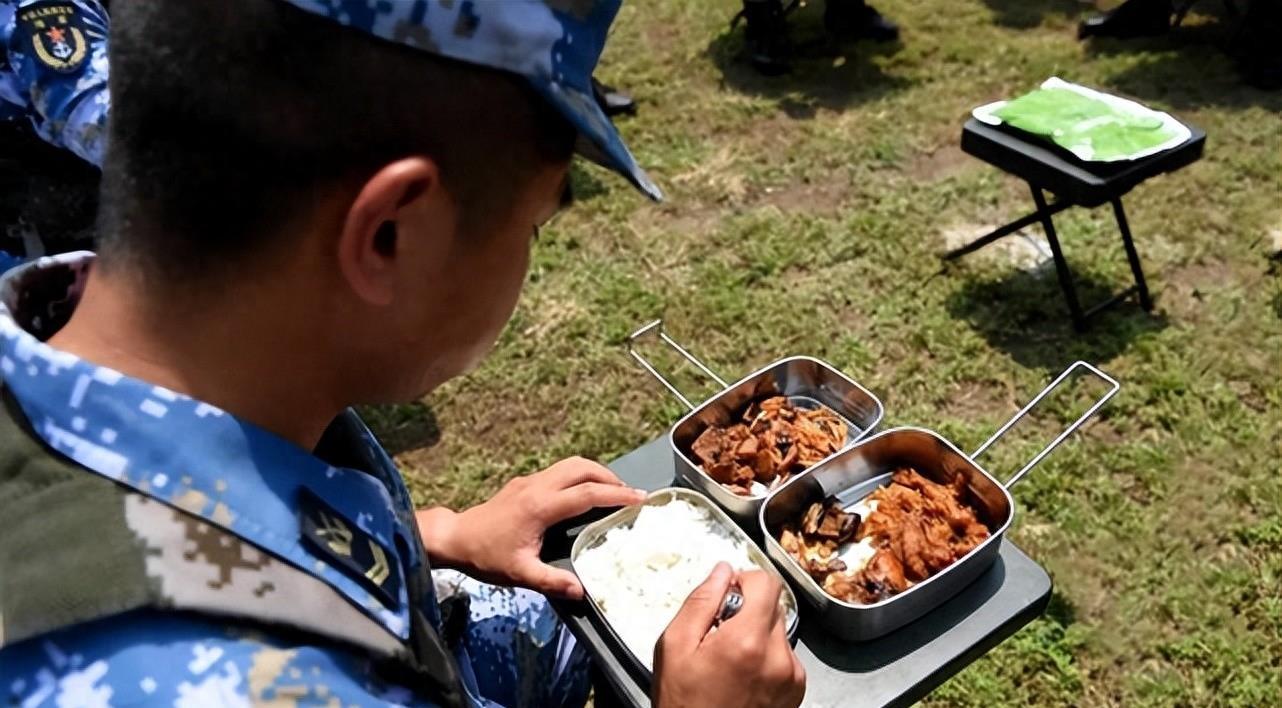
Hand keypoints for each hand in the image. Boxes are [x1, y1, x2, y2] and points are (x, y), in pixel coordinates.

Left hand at [416, 457, 644, 598]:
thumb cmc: (486, 556)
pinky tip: (584, 493)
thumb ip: (552, 582)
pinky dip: (579, 476)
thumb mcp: (520, 574)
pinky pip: (559, 471)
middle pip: (582, 467)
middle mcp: (537, 486)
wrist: (455, 538)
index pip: (586, 494)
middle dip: (609, 476)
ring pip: (570, 465)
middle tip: (629, 494)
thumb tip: (582, 592)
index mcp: (540, 506)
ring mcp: (529, 481)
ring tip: (612, 491)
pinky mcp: (524, 483)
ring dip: (595, 473)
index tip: (639, 498)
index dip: (616, 495)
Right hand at [653, 564, 805, 707]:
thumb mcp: (675, 646)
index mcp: (747, 641)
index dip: (744, 580)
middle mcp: (778, 657)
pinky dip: (767, 657)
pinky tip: (742, 675)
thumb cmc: (683, 704)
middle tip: (719, 633)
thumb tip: (722, 571)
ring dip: (757, 635)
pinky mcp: (796, 691)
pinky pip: (785, 656)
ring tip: (729, 660)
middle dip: (747, 611)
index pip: (767, 583)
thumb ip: (701, 601)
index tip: (727, 594)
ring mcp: (791, 677)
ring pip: (778, 631)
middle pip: (773, 606)